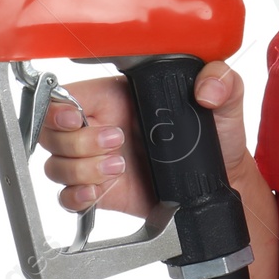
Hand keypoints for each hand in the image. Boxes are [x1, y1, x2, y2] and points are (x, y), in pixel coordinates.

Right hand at [38, 61, 253, 216]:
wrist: (221, 181)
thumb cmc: (217, 137)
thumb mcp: (227, 102)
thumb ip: (222, 81)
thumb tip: (208, 88)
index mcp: (117, 96)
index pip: (64, 95)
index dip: (57, 107)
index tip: (75, 118)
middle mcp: (100, 126)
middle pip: (52, 132)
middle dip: (77, 142)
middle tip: (117, 142)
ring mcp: (96, 160)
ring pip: (56, 164)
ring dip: (82, 169)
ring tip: (120, 167)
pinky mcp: (100, 191)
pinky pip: (66, 196)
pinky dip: (76, 197)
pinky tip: (100, 192)